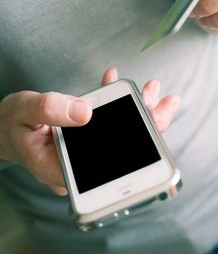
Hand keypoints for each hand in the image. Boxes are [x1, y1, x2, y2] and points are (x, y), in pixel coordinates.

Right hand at [0, 68, 180, 195]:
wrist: (6, 128)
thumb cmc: (12, 124)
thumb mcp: (24, 111)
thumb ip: (49, 109)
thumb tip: (84, 112)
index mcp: (60, 169)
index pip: (108, 164)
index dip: (138, 145)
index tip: (155, 123)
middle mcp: (79, 168)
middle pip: (122, 152)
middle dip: (147, 125)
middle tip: (165, 103)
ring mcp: (85, 156)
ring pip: (119, 138)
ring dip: (138, 113)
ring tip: (153, 94)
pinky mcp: (86, 142)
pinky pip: (107, 125)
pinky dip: (116, 105)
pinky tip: (117, 84)